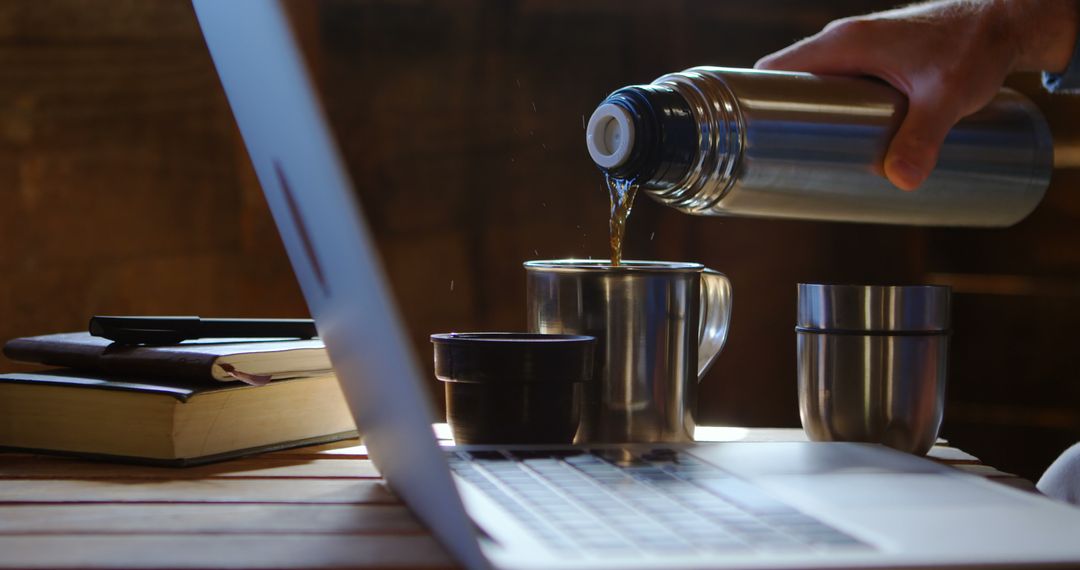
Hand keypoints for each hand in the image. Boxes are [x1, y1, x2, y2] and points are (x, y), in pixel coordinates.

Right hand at [755, 0, 1076, 190]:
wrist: (1006, 19)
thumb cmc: (974, 45)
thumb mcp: (946, 97)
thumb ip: (923, 138)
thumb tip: (901, 182)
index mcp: (844, 43)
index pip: (775, 69)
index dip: (753, 99)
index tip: (744, 135)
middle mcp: (844, 41)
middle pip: (790, 81)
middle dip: (779, 119)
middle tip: (778, 162)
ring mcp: (861, 48)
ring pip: (815, 83)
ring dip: (806, 115)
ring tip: (806, 158)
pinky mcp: (878, 58)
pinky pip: (837, 82)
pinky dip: (829, 108)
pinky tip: (840, 138)